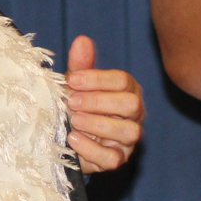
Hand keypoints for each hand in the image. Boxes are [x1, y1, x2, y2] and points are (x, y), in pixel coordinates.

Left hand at [65, 35, 142, 172]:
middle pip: (131, 104)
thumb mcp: (76, 85)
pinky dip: (92, 149)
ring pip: (129, 132)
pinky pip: (113, 159)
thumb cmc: (77, 105)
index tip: (72, 80)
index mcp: (126, 90)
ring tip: (73, 120)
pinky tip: (73, 139)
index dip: (97, 79)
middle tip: (71, 101)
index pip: (122, 80)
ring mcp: (128, 139)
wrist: (67, 138)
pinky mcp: (118, 160)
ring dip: (98, 125)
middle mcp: (134, 113)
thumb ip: (81, 65)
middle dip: (99, 101)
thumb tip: (82, 40)